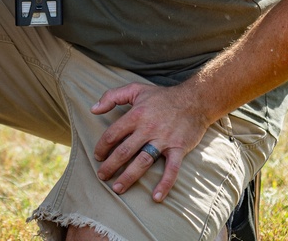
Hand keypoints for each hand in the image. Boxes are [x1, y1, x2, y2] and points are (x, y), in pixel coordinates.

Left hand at [91, 81, 210, 202]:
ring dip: (129, 176)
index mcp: (136, 115)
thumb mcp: (135, 89)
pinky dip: (165, 184)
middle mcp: (148, 128)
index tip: (97, 156)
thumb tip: (93, 108)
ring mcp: (164, 140)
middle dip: (110, 165)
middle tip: (101, 176)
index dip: (102, 147)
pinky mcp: (178, 149)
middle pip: (125, 151)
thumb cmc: (162, 96)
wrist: (194, 100)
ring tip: (117, 188)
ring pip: (143, 161)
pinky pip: (172, 169)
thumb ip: (112, 96)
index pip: (113, 134)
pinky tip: (156, 197)